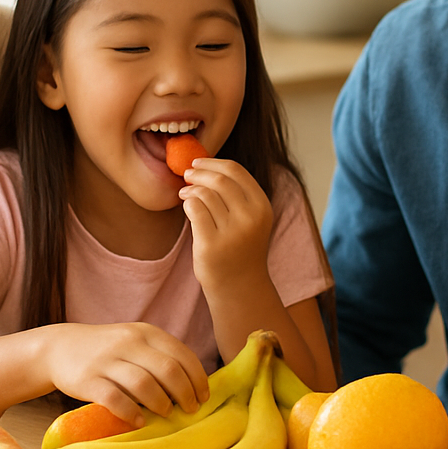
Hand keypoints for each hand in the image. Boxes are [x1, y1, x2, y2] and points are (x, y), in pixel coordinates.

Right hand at [42, 321, 209, 425]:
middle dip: (185, 394)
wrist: (59, 348)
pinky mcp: (87, 380)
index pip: (182, 354)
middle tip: (190, 410)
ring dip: (161, 404)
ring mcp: (107, 360)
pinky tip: (139, 422)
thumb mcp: (135, 341)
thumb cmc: (108, 350)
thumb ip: (160, 355)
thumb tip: (194, 386)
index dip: (197, 378)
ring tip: (167, 414)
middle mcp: (128, 342)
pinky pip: (115, 399)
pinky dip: (132, 413)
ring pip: (144, 384)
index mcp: (145, 332)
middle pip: (168, 370)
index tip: (203, 397)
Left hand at [179, 157, 272, 293]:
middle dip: (199, 173)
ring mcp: (231, 233)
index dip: (213, 163)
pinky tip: (186, 206)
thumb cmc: (240, 248)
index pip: (236, 171)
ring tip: (185, 193)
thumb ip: (236, 195)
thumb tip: (204, 165)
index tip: (198, 162)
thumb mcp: (249, 219)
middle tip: (187, 174)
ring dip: (190, 189)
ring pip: (204, 194)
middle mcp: (250, 218)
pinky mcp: (211, 245)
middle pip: (219, 180)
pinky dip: (187, 202)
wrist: (240, 286)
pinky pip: (194, 210)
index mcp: (262, 207)